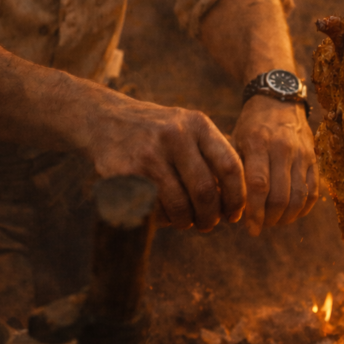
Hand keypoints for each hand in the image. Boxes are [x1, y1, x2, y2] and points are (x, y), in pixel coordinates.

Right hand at [87, 95, 245, 232]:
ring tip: (186, 221)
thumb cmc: (158, 132)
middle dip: (210, 217)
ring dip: (187, 222)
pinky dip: (163, 219)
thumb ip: (212, 155)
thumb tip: (237, 200)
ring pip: (179, 206)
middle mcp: (174, 136)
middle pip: (205, 192)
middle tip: (208, 224)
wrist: (106, 119)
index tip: (234, 213)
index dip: (236, 197)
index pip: (230, 167)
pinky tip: (164, 214)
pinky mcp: (126, 172)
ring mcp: (149, 154)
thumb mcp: (187, 128)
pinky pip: (154, 209)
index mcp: (197, 124)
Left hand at [232, 95, 316, 235]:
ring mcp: (302, 153)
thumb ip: (233, 169)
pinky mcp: (314, 158)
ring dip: (286, 217)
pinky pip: (313, 192)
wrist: (279, 99)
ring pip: (299, 198)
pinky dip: (303, 209)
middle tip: (261, 225)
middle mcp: (283, 148)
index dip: (255, 212)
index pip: (258, 185)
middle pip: (280, 196)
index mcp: (258, 142)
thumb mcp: (236, 139)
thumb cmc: (252, 125)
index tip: (250, 229)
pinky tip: (290, 213)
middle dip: (270, 219)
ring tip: (274, 221)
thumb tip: (225, 204)